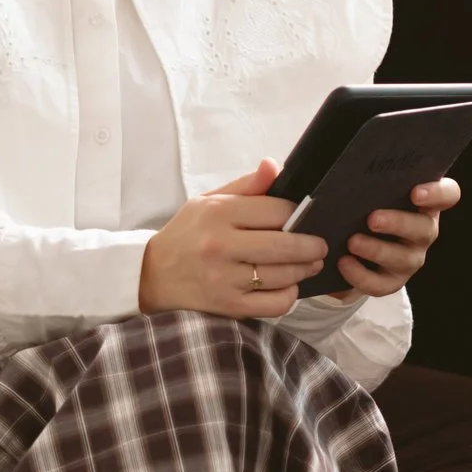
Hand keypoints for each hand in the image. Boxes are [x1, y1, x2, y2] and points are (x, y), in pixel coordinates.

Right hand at [137, 160, 325, 318]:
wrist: (151, 275)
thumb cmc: (186, 235)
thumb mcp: (208, 201)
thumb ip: (245, 186)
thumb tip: (274, 165)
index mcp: (219, 213)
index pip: (277, 210)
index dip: (297, 214)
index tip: (302, 219)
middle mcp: (221, 245)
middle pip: (285, 244)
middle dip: (312, 246)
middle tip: (320, 246)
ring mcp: (225, 279)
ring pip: (283, 275)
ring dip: (304, 270)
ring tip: (310, 264)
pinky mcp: (229, 306)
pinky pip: (274, 304)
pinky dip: (289, 295)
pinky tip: (288, 286)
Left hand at [326, 177, 458, 299]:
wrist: (349, 245)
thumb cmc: (363, 207)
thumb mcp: (368, 192)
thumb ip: (369, 181)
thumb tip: (345, 170)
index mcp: (425, 203)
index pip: (448, 194)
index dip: (437, 193)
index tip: (415, 192)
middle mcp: (424, 231)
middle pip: (425, 229)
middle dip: (399, 223)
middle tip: (372, 218)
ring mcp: (411, 258)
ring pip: (404, 258)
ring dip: (377, 250)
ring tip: (352, 242)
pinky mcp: (392, 281)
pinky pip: (381, 284)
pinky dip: (361, 275)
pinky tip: (343, 263)